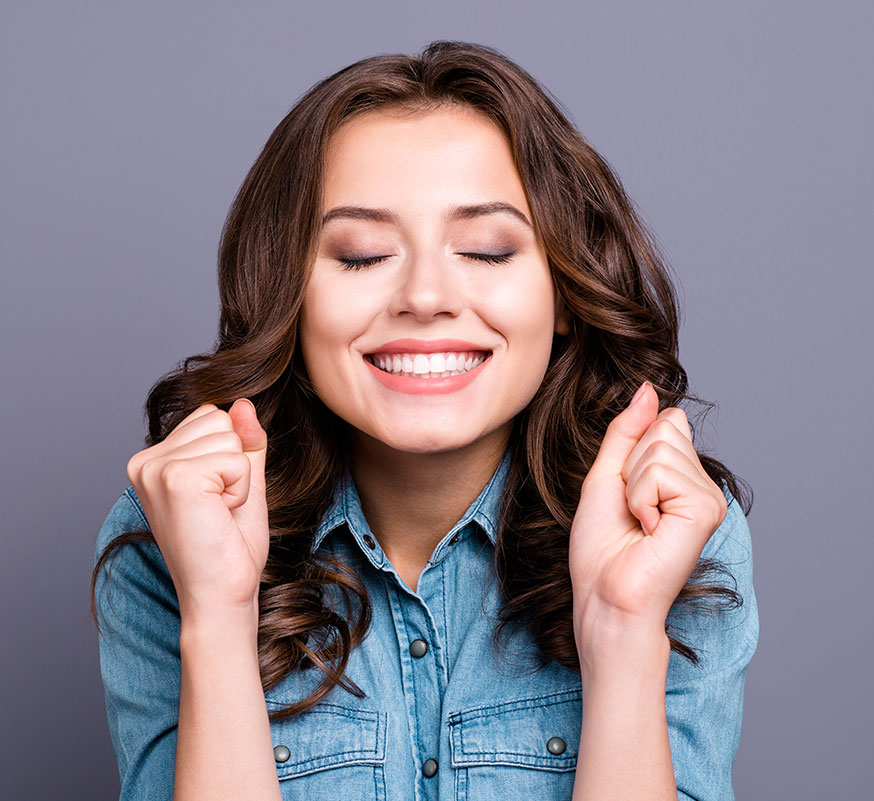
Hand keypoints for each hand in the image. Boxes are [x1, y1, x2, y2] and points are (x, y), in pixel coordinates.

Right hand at [125, 399, 268, 618]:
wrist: (222, 595)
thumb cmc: (229, 547)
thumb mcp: (244, 482)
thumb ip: (244, 441)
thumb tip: (243, 403)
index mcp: (153, 460)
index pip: (211, 414)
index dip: (230, 456)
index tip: (215, 498)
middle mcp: (145, 460)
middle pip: (220, 417)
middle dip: (235, 463)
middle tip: (218, 508)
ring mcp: (155, 468)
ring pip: (230, 435)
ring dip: (238, 477)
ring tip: (217, 512)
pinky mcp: (174, 477)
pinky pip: (235, 458)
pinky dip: (240, 488)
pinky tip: (218, 515)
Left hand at [568, 382, 727, 654]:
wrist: (606, 595)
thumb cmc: (602, 549)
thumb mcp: (606, 476)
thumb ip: (627, 431)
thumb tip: (648, 388)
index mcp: (681, 477)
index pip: (664, 420)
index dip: (632, 451)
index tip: (627, 493)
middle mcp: (702, 484)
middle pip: (663, 428)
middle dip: (631, 467)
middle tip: (632, 511)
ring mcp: (708, 496)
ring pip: (660, 446)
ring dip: (634, 486)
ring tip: (640, 523)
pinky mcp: (707, 508)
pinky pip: (661, 470)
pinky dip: (640, 497)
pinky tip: (650, 531)